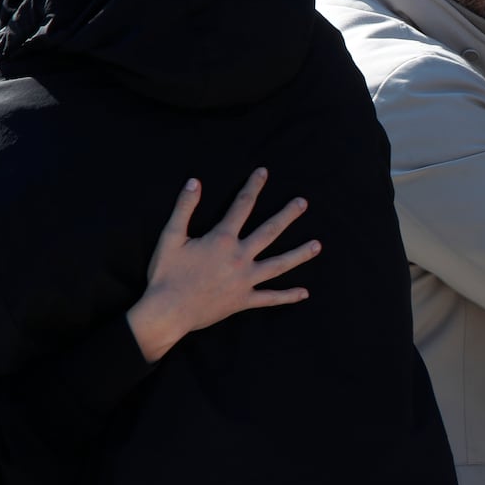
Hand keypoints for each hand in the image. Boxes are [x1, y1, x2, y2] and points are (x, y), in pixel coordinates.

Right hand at [127, 169, 318, 362]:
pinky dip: (287, 296)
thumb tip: (195, 181)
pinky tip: (304, 293)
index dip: (253, 187)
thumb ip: (184, 208)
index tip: (264, 172)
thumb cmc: (166, 274)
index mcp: (223, 239)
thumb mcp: (171, 237)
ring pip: (279, 265)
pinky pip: (270, 298)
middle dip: (287, 215)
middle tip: (303, 203)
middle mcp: (240, 257)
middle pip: (270, 232)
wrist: (167, 311)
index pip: (242, 205)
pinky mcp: (243, 300)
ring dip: (299, 254)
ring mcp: (245, 280)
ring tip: (317, 246)